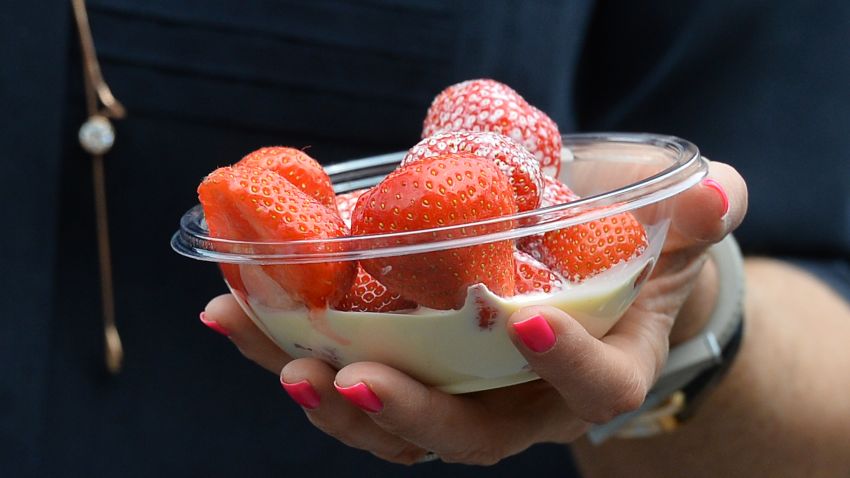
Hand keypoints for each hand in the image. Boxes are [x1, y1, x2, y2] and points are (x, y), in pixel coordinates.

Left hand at [202, 160, 746, 464]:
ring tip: (268, 350)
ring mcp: (462, 395)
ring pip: (395, 427)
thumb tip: (717, 190)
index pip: (594, 389)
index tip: (522, 319)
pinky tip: (237, 316)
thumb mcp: (673, 232)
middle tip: (342, 376)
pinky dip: (290, 352)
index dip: (564, 363)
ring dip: (326, 396)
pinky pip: (351, 380)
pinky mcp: (408, 372)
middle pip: (468, 435)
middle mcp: (527, 404)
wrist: (584, 281)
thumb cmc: (627, 258)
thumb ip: (697, 217)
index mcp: (600, 370)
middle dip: (405, 413)